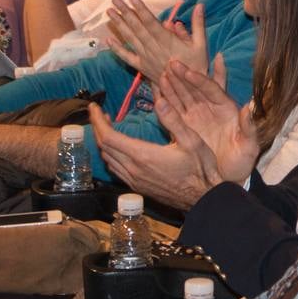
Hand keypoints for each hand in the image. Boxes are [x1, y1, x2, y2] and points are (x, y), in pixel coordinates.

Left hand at [92, 103, 220, 209]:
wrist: (203, 198)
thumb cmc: (201, 169)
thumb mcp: (192, 141)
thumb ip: (174, 120)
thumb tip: (160, 100)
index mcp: (143, 155)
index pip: (109, 137)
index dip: (97, 120)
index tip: (94, 107)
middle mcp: (133, 169)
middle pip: (104, 147)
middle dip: (98, 127)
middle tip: (100, 113)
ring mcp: (134, 180)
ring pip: (107, 159)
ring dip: (103, 141)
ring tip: (108, 127)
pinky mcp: (137, 187)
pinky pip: (115, 169)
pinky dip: (110, 155)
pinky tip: (119, 148)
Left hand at [108, 0, 207, 82]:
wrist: (187, 90)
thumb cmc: (196, 66)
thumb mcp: (201, 45)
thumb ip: (198, 24)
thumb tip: (199, 6)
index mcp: (167, 41)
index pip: (151, 22)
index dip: (141, 10)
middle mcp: (153, 48)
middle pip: (137, 28)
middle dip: (126, 13)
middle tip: (116, 0)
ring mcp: (146, 58)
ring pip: (130, 39)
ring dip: (119, 25)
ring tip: (110, 12)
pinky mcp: (142, 67)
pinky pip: (127, 57)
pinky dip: (117, 49)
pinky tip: (108, 39)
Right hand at [157, 55, 259, 184]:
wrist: (229, 178)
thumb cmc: (242, 161)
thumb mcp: (249, 146)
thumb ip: (249, 127)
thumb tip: (249, 107)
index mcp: (227, 109)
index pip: (212, 88)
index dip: (201, 79)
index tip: (188, 72)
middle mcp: (210, 109)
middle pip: (195, 88)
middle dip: (183, 75)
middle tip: (171, 62)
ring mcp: (196, 117)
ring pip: (182, 96)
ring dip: (173, 85)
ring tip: (162, 73)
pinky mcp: (185, 128)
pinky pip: (174, 111)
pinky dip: (165, 101)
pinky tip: (157, 90)